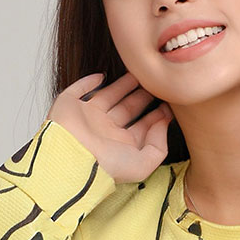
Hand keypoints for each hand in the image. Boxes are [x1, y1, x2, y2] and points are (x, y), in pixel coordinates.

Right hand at [45, 72, 173, 184]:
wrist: (72, 157)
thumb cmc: (106, 166)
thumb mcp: (143, 164)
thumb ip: (158, 146)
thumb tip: (163, 122)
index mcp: (121, 146)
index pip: (142, 128)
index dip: (156, 116)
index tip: (170, 104)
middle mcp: (105, 132)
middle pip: (127, 109)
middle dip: (141, 98)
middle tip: (155, 84)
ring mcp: (87, 118)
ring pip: (108, 97)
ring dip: (121, 86)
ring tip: (137, 74)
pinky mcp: (69, 106)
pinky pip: (79, 89)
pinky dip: (88, 81)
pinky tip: (101, 75)